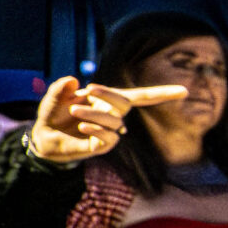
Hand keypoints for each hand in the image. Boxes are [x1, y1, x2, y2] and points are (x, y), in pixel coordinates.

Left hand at [28, 78, 186, 164]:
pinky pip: (109, 137)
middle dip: (110, 94)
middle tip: (90, 89)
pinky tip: (83, 126)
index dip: (162, 94)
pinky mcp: (102, 146)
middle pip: (124, 102)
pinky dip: (97, 129)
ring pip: (114, 120)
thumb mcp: (54, 97)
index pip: (141, 97)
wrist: (43, 137)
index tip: (184, 91)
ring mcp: (110, 131)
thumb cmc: (53, 114)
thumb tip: (74, 80)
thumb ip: (61, 87)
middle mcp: (113, 115)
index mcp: (108, 100)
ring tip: (74, 110)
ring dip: (94, 112)